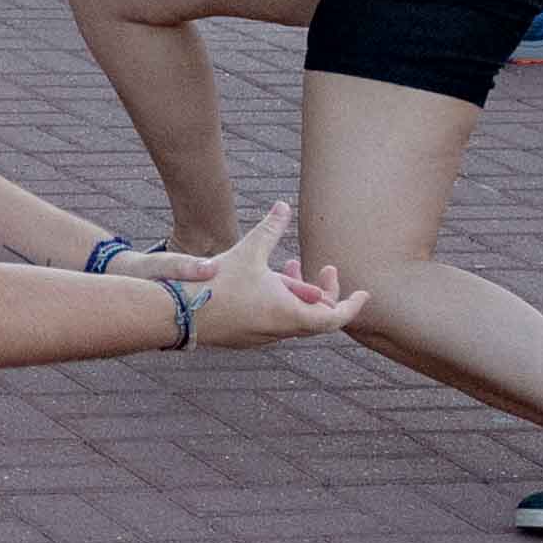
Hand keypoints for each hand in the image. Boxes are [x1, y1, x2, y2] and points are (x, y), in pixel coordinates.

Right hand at [178, 204, 361, 350]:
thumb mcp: (249, 250)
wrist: (177, 313)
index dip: (352, 306)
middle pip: (316, 317)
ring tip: (290, 265)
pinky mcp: (246, 338)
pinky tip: (268, 281)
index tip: (364, 294)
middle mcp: (279, 331)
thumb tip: (283, 205)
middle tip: (327, 268)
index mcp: (289, 314)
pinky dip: (282, 303)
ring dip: (299, 295)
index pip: (335, 318)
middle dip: (323, 291)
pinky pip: (276, 322)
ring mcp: (262, 337)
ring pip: (294, 318)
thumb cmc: (216, 283)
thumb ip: (270, 228)